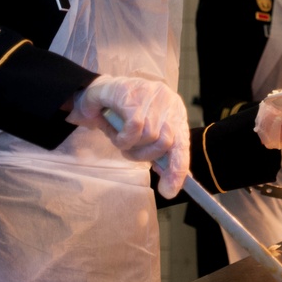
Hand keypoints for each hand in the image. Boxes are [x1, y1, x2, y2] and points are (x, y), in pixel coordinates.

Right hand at [70, 75, 189, 198]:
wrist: (99, 91)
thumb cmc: (122, 115)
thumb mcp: (143, 135)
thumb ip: (157, 151)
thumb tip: (168, 178)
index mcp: (175, 112)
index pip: (182, 143)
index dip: (177, 169)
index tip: (169, 191)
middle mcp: (168, 102)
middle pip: (166, 141)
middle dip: (146, 155)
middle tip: (130, 152)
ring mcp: (152, 96)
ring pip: (149, 136)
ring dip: (131, 146)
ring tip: (120, 139)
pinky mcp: (133, 95)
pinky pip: (134, 128)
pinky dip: (123, 138)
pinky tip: (116, 134)